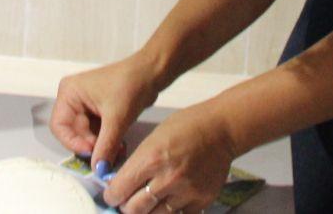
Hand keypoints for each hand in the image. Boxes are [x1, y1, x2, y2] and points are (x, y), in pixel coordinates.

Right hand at [52, 54, 162, 176]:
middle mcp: (73, 99)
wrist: (152, 73)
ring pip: (87, 136)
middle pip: (74, 133)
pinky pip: (97, 133)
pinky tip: (119, 148)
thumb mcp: (116, 118)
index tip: (92, 153)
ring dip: (101, 147)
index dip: (73, 143)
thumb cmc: (130, 86)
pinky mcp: (98, 112)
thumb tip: (98, 170)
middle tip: (108, 158)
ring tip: (117, 153)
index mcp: (69, 93)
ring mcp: (86, 106)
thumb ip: (105, 146)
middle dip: (91, 147)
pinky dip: (107, 143)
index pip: (59, 126)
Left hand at [104, 101, 238, 213]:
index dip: (111, 195)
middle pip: (135, 209)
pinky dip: (171, 211)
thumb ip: (139, 163)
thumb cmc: (186, 127)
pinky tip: (168, 201)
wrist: (221, 130)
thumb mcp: (154, 138)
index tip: (111, 195)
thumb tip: (121, 184)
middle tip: (127, 202)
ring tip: (147, 203)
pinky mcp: (201, 201)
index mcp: (151, 158)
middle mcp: (167, 179)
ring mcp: (186, 192)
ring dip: (147, 211)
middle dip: (126, 207)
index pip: (120, 189)